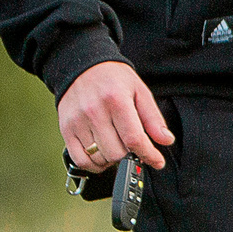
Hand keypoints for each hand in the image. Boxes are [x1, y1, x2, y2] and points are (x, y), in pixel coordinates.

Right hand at [59, 60, 173, 171]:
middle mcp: (94, 112)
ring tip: (117, 147)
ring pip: (99, 159)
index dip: (149, 155)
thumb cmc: (113, 79)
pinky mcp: (66, 129)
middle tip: (132, 147)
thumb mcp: (139, 91)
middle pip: (117, 153)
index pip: (134, 138)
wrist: (82, 67)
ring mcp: (78, 122)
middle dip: (130, 155)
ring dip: (112, 160)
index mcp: (116, 100)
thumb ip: (153, 118)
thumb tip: (166, 140)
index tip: (157, 161)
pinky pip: (80, 160)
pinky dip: (94, 164)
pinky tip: (102, 155)